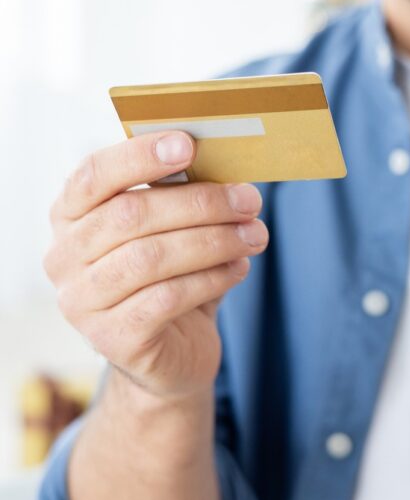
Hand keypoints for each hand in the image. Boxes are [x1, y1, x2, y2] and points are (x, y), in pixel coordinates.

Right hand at [44, 131, 267, 398]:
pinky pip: (167, 298)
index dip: (139, 156)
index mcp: (71, 216)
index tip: (188, 144)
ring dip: (214, 241)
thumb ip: (182, 198)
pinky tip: (239, 268)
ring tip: (255, 235)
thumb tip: (224, 163)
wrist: (173, 354)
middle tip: (250, 201)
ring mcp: (82, 302)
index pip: (94, 175)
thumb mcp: (173, 233)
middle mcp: (64, 257)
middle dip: (200, 204)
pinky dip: (211, 278)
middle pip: (131, 215)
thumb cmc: (172, 279)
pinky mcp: (112, 338)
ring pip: (150, 257)